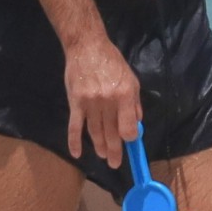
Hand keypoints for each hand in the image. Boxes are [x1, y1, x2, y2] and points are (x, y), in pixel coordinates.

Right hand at [64, 33, 140, 167]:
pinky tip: (77, 153)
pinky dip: (74, 141)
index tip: (129, 141)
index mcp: (124, 96)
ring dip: (99, 147)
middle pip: (112, 133)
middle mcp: (108, 102)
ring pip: (95, 132)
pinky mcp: (75, 103)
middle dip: (114, 151)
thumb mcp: (131, 80)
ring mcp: (90, 103)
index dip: (130, 138)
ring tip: (102, 156)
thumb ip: (134, 103)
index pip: (129, 127)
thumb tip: (137, 123)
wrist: (87, 47)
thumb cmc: (112, 62)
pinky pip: (75, 126)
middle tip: (115, 163)